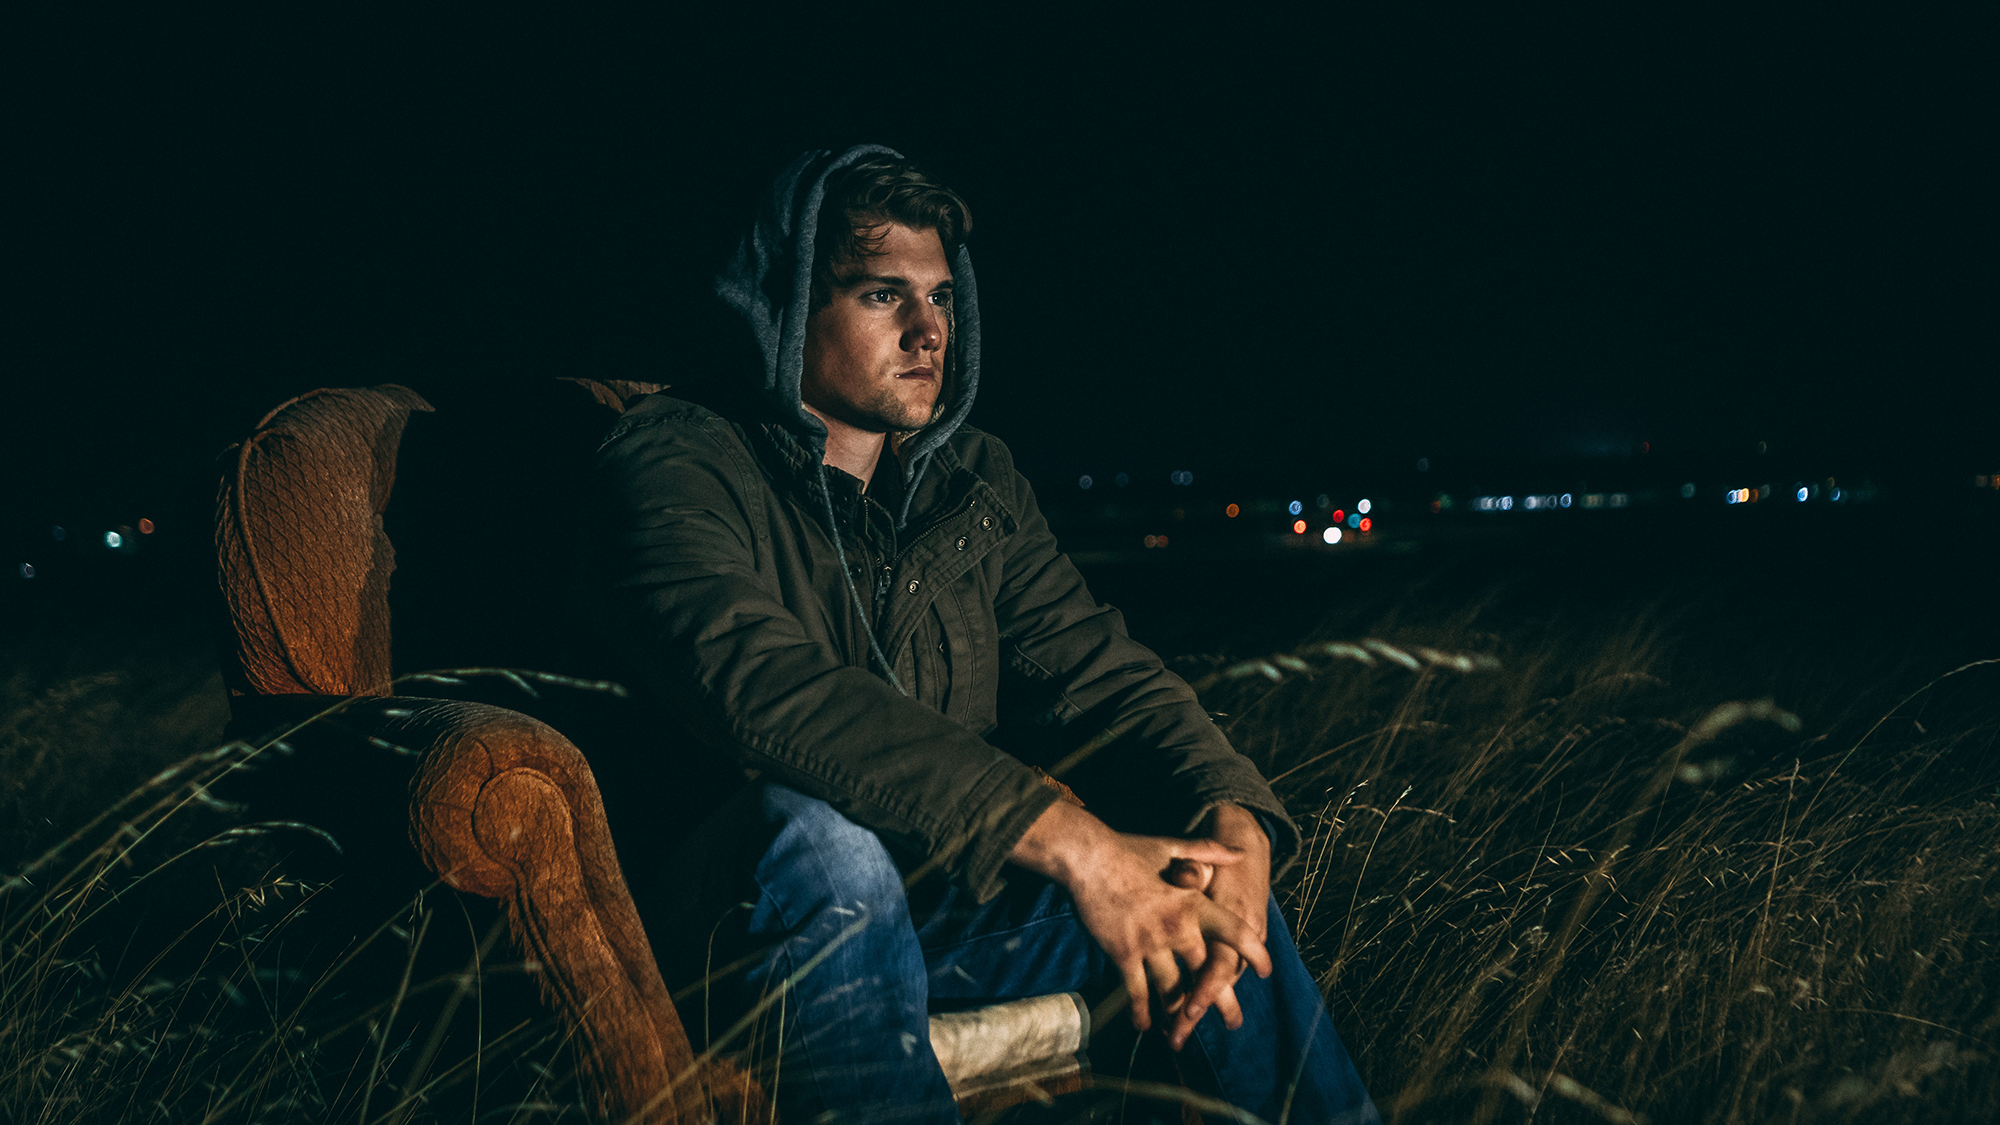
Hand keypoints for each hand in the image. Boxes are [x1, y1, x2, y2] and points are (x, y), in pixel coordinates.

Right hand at [1009, 800, 1272, 1031]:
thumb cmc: (1128, 850)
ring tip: (1187, 1033)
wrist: (1085, 856)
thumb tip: (1242, 852)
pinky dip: (1141, 1010)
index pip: (1233, 932)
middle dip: (1221, 1001)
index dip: (1253, 953)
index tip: (1266, 971)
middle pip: (1206, 972)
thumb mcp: (1173, 847)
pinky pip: (1136, 990)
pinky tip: (1146, 1025)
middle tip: (1233, 1022)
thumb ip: (1209, 852)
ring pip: (1172, 988)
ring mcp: (1149, 942)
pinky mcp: (1122, 952)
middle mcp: (1176, 926)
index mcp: (1192, 902)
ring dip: (1180, 1014)